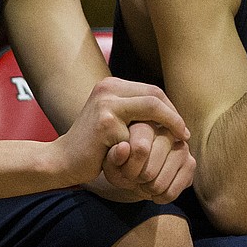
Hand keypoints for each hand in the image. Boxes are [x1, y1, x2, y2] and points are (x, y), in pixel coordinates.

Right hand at [52, 76, 191, 187]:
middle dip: (174, 115)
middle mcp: (108, 88)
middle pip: (155, 94)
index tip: (180, 126)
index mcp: (111, 85)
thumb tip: (172, 112)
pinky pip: (138, 134)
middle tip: (184, 133)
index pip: (152, 90)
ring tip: (179, 140)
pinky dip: (148, 146)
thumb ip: (136, 112)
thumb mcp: (115, 121)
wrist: (62, 161)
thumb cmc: (94, 146)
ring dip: (170, 125)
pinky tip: (153, 157)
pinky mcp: (105, 124)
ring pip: (152, 107)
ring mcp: (106, 104)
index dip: (170, 108)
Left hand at [103, 121, 196, 203]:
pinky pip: (171, 192)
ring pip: (160, 183)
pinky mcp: (191, 163)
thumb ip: (113, 156)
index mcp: (146, 125)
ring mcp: (182, 147)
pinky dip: (160, 197)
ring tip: (145, 183)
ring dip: (148, 190)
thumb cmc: (122, 163)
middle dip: (138, 182)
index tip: (124, 171)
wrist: (139, 172)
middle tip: (135, 178)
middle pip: (149, 171)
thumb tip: (123, 148)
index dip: (128, 169)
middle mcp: (167, 132)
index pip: (140, 150)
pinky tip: (156, 191)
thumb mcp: (111, 161)